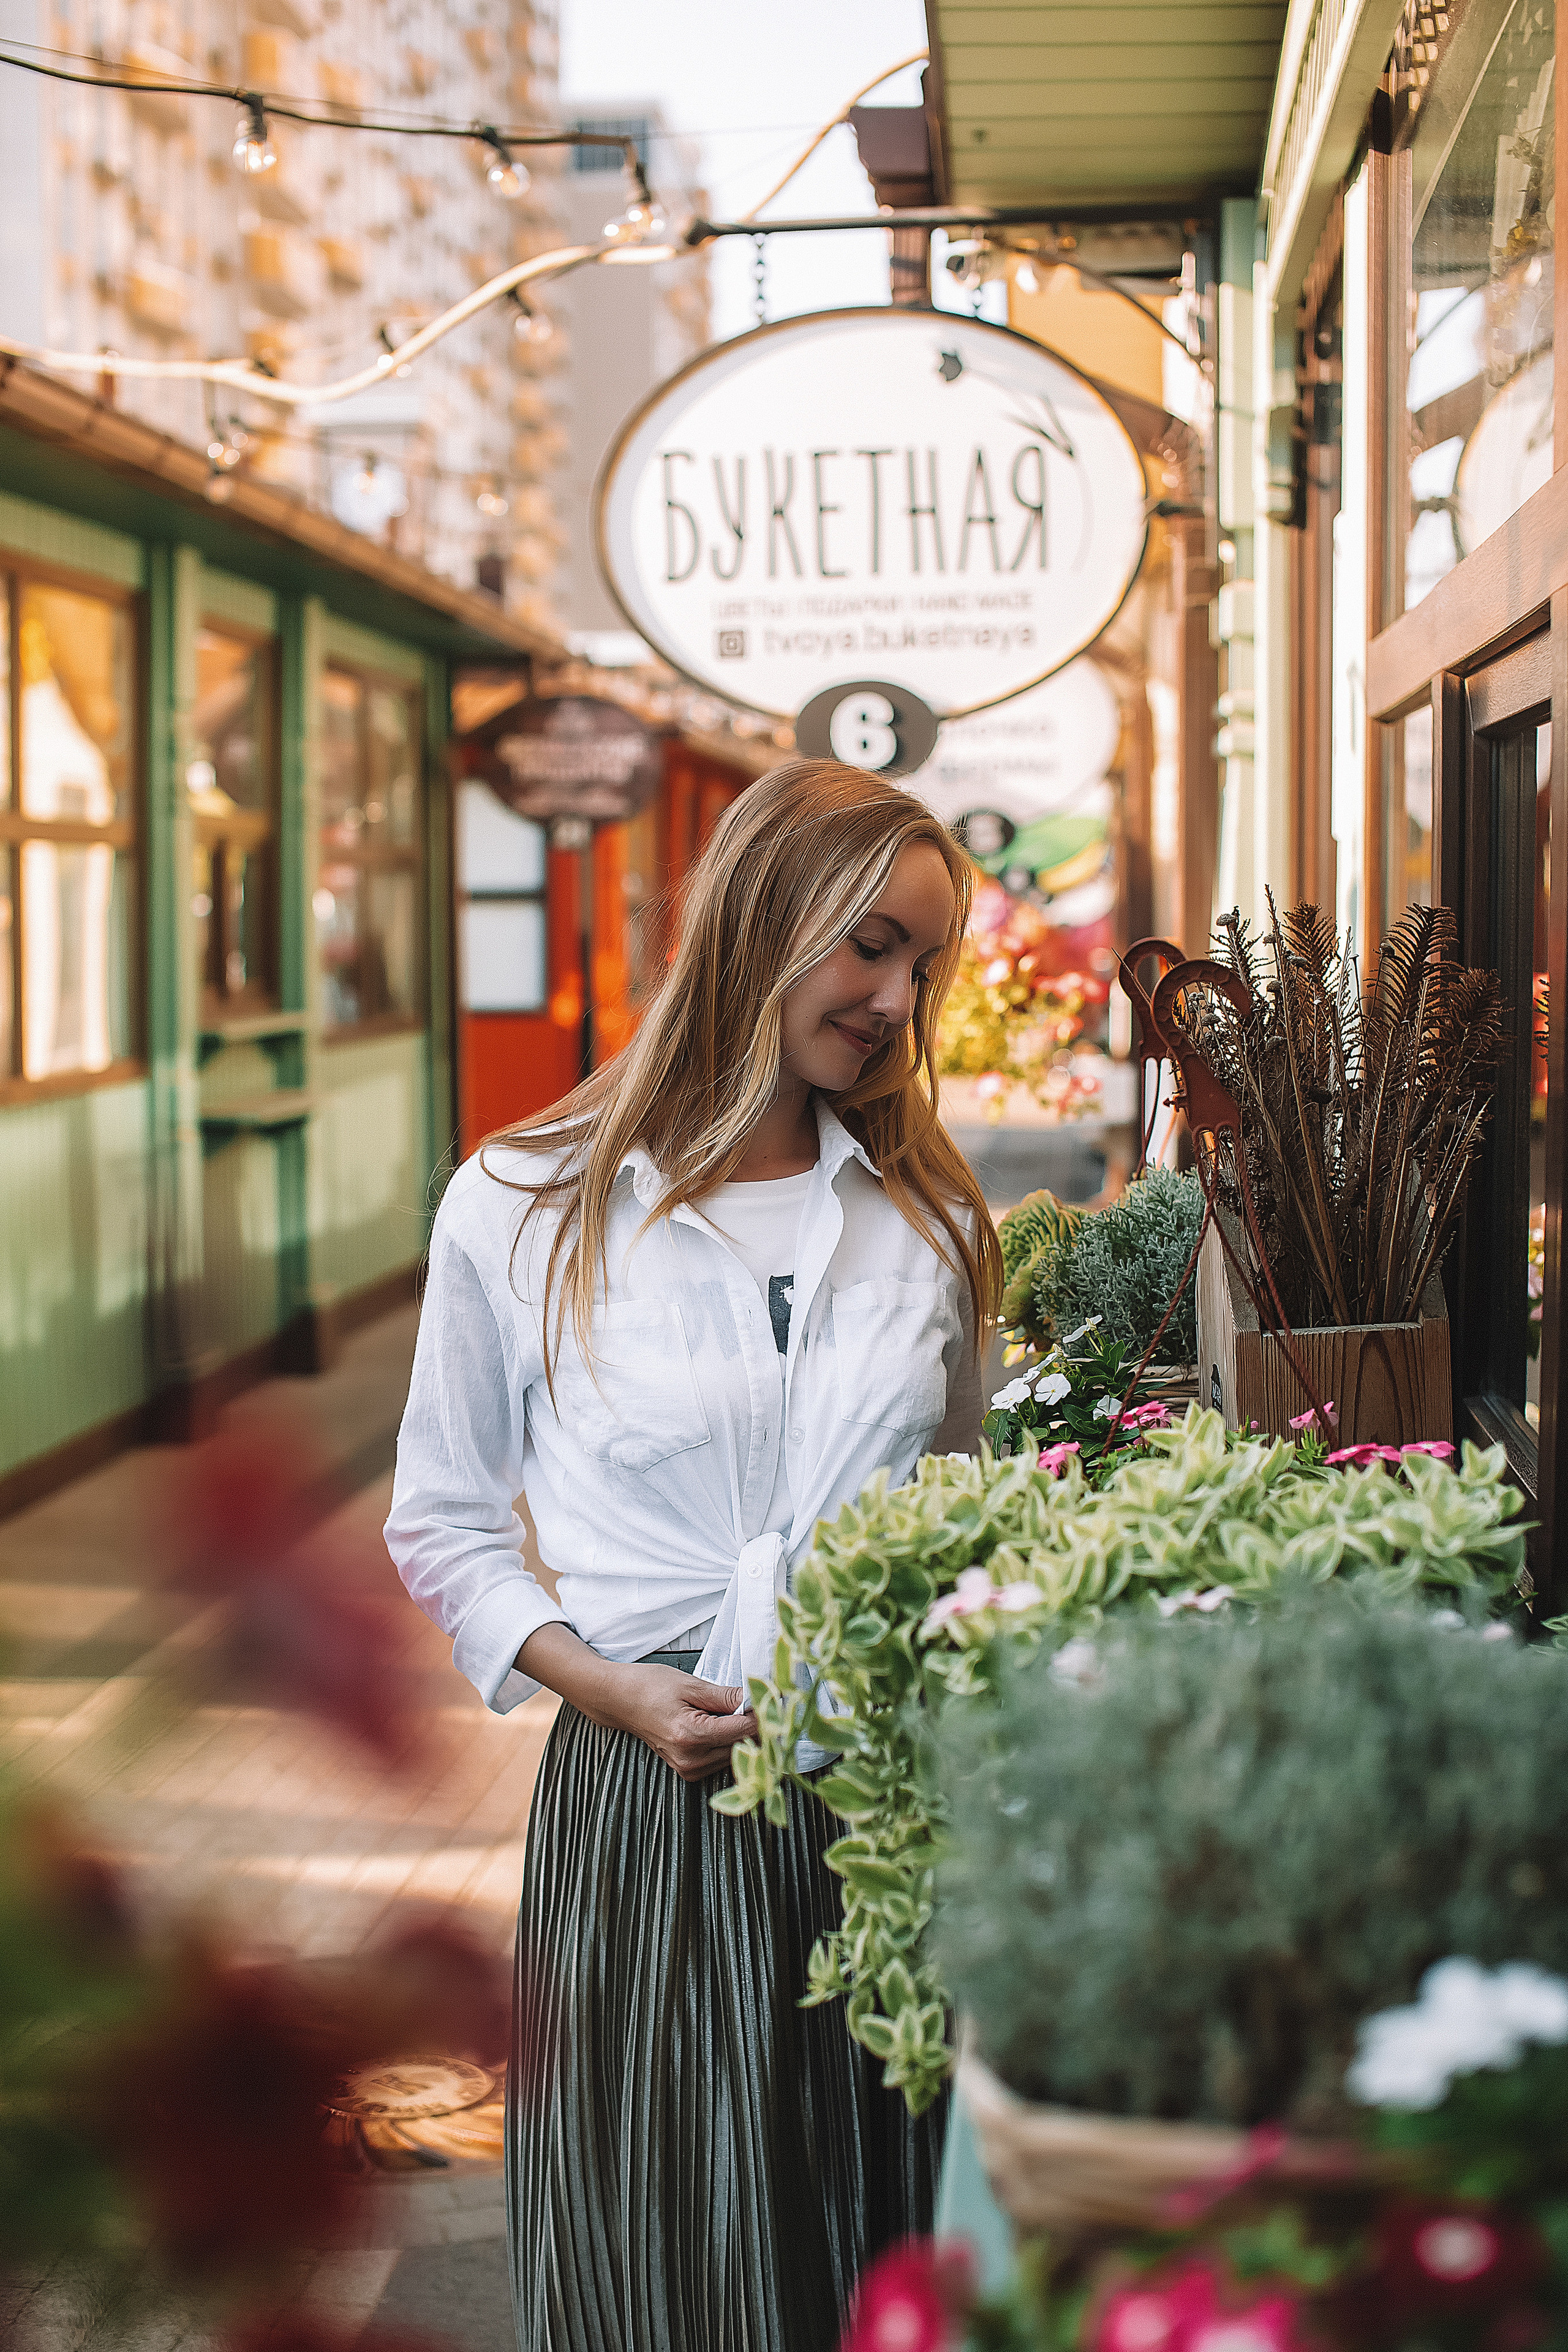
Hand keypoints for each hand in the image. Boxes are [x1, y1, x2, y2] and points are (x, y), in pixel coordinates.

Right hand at [515, 1624, 756, 1783]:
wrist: (619, 1700)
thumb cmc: (650, 1686)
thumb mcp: (690, 1684)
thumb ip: (726, 1697)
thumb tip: (758, 1701)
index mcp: (691, 1736)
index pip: (744, 1732)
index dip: (764, 1715)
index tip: (777, 1700)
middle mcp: (691, 1760)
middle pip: (744, 1748)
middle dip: (758, 1727)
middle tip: (769, 1704)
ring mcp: (688, 1769)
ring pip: (735, 1756)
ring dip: (745, 1737)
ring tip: (745, 1713)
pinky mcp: (688, 1772)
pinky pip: (722, 1760)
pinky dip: (731, 1744)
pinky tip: (728, 1726)